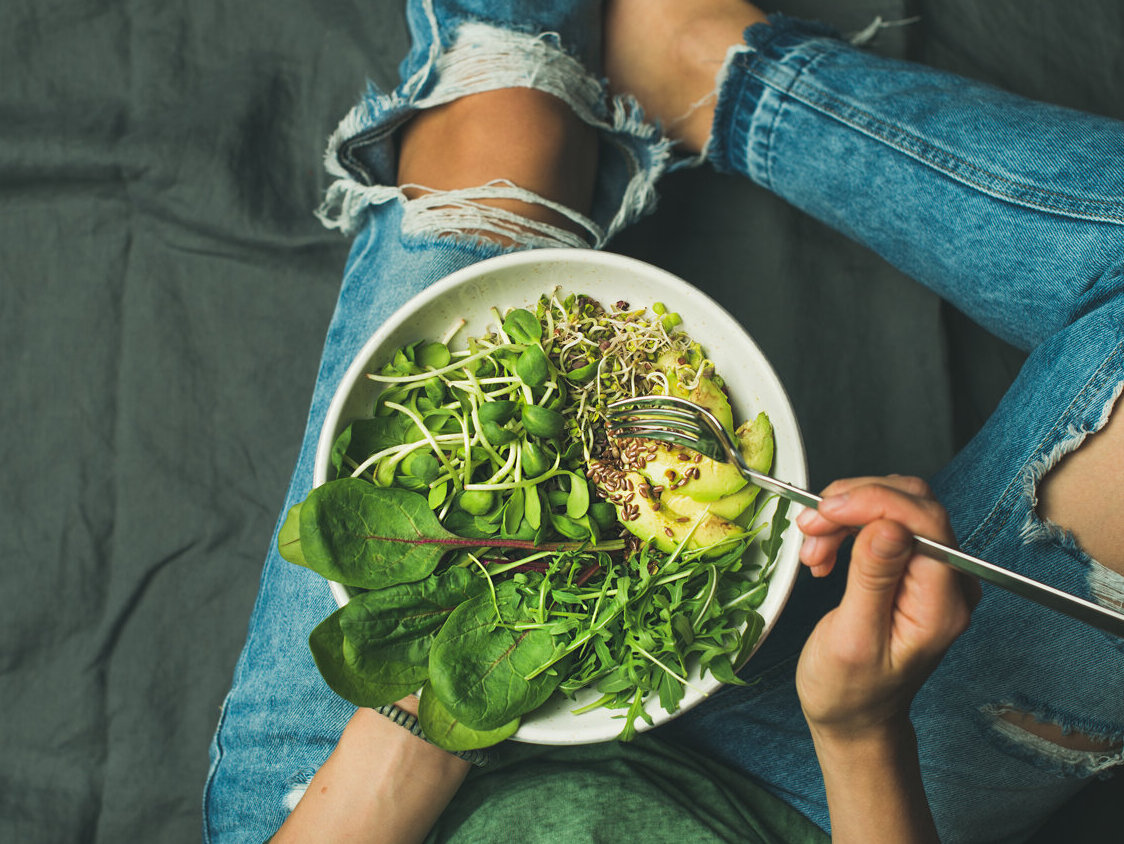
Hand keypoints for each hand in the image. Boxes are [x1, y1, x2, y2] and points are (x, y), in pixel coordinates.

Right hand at [795, 476, 980, 737]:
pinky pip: (884, 522)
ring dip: (845, 514)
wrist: (854, 715)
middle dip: (853, 505)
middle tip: (811, 526)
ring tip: (813, 547)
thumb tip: (889, 526)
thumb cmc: (851, 691)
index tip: (826, 510)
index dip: (873, 502)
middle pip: (912, 504)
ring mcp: (933, 572)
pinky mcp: (912, 566)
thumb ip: (873, 580)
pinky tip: (825, 549)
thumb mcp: (853, 639)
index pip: (924, 522)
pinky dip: (847, 525)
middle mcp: (949, 581)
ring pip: (895, 506)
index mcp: (942, 604)